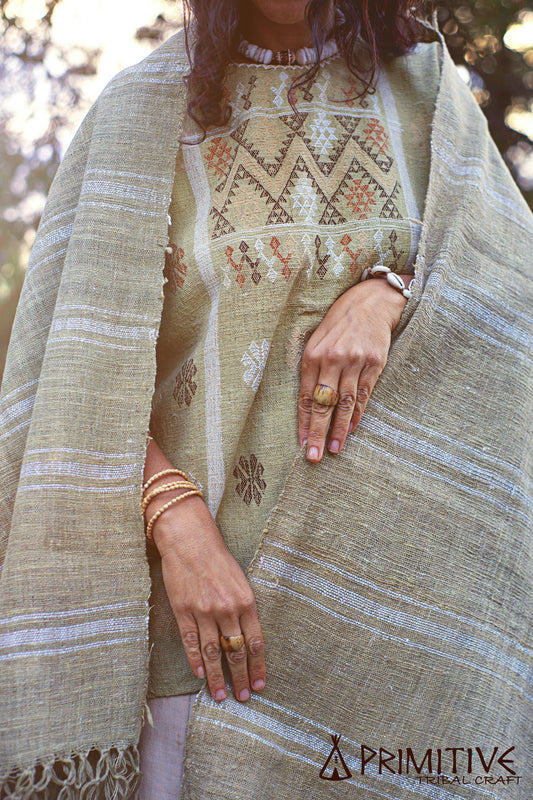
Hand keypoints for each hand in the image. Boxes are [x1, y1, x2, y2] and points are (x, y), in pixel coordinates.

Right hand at [150, 492, 265, 703]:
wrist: (190, 541)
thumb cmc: (217, 558)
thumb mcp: (240, 581)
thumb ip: (244, 608)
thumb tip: (248, 637)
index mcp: (246, 601)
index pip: (255, 642)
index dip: (258, 666)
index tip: (260, 684)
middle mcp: (227, 609)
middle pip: (236, 651)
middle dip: (241, 677)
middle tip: (244, 697)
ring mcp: (204, 612)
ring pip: (214, 652)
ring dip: (218, 677)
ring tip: (221, 695)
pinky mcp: (184, 611)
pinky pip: (191, 642)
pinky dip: (196, 660)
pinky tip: (200, 674)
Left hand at [298, 275, 411, 461]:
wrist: (371, 301)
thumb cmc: (339, 322)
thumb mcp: (317, 339)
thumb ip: (311, 368)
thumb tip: (307, 403)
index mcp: (312, 354)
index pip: (304, 396)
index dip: (302, 422)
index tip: (300, 443)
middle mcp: (333, 359)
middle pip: (323, 404)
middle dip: (318, 432)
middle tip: (313, 456)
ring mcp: (355, 362)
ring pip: (345, 403)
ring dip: (339, 430)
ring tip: (334, 450)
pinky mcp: (374, 364)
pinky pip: (364, 395)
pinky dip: (357, 414)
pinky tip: (352, 429)